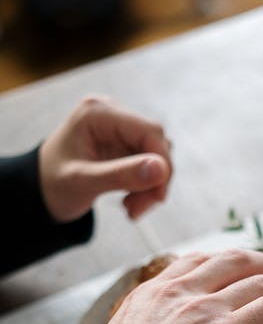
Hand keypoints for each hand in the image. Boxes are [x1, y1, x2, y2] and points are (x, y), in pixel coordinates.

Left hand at [39, 95, 172, 221]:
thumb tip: (162, 170)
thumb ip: (121, 175)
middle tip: (139, 209)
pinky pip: (149, 165)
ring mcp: (119, 130)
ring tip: (131, 208)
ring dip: (151, 186)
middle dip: (155, 179)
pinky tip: (129, 201)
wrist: (40, 193)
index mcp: (98, 114)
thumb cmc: (52, 185)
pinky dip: (145, 187)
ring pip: (156, 157)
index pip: (150, 131)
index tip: (158, 196)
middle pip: (156, 144)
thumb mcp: (83, 182)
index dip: (162, 162)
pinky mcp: (124, 146)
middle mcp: (112, 115)